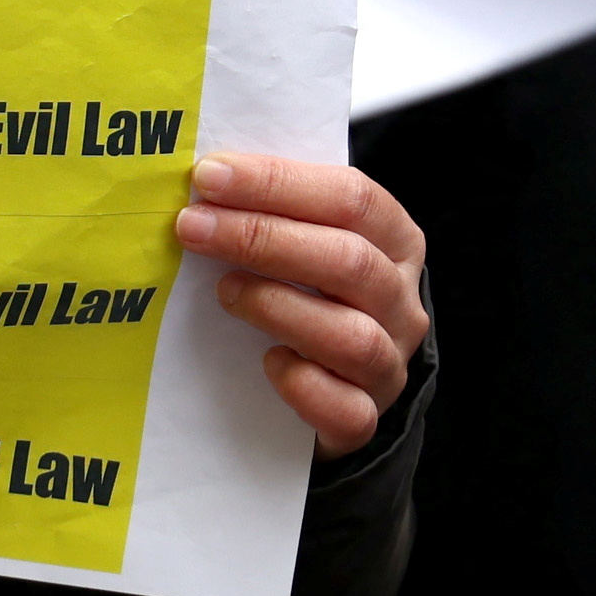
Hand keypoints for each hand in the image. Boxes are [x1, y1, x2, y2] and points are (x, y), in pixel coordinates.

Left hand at [173, 150, 428, 453]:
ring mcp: (389, 365)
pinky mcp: (365, 419)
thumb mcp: (306, 241)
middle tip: (193, 228)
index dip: (278, 183)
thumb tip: (207, 180)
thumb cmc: (310, 294)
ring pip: (353, 336)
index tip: (209, 177)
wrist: (331, 385)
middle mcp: (402, 302)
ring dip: (279, 306)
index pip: (351, 198)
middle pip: (350, 260)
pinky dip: (304, 384)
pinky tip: (268, 362)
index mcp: (395, 241)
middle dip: (263, 238)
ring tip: (224, 290)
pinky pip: (345, 409)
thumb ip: (276, 211)